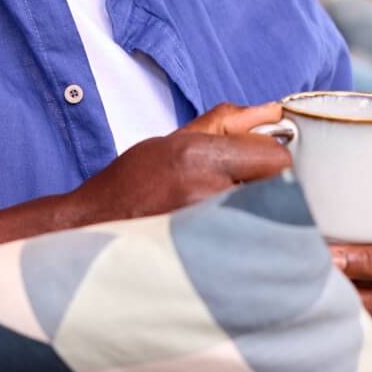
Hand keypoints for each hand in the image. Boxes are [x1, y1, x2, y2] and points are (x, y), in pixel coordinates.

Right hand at [70, 103, 290, 223]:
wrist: (91, 230)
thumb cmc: (131, 184)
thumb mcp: (175, 139)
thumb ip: (229, 121)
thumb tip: (272, 111)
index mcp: (200, 159)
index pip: (277, 160)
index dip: (271, 157)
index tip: (256, 162)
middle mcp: (208, 196)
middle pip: (280, 190)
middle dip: (268, 186)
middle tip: (242, 189)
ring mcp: (211, 233)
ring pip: (269, 218)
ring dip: (259, 213)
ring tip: (227, 213)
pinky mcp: (212, 261)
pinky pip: (254, 244)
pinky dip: (248, 237)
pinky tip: (223, 235)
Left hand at [330, 212, 371, 351]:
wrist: (359, 300)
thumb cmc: (352, 249)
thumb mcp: (358, 228)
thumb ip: (347, 211)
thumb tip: (302, 179)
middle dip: (369, 262)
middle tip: (333, 258)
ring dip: (356, 296)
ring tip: (323, 287)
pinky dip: (351, 324)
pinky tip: (327, 316)